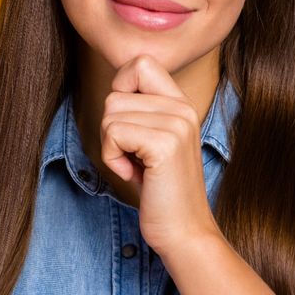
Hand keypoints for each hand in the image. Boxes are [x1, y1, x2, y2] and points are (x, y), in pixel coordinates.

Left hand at [99, 54, 220, 255]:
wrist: (185, 232)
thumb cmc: (161, 190)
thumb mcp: (154, 140)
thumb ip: (142, 110)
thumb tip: (114, 85)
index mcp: (181, 103)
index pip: (141, 62)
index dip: (121, 88)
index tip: (128, 123)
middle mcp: (182, 108)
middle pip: (116, 93)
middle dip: (111, 127)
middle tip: (133, 155)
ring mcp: (176, 124)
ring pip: (110, 113)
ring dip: (111, 145)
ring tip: (136, 165)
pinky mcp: (164, 144)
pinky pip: (113, 133)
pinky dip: (113, 158)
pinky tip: (134, 174)